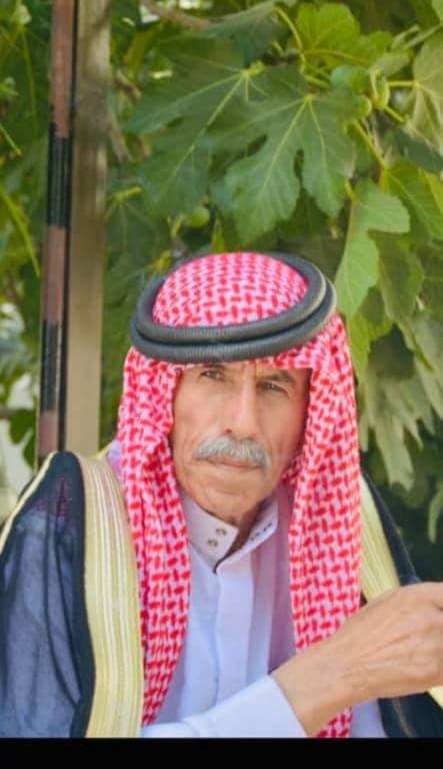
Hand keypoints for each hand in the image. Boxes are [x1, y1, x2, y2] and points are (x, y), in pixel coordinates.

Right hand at [273, 582, 442, 734]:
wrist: (347, 665)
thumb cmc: (361, 632)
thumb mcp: (387, 601)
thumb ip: (418, 600)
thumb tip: (437, 602)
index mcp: (417, 597)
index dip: (442, 605)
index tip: (438, 613)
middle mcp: (431, 618)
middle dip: (437, 628)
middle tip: (422, 636)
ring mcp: (436, 646)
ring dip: (437, 648)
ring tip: (418, 651)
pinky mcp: (436, 673)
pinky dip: (438, 668)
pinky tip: (420, 666)